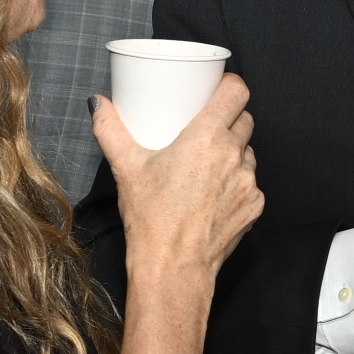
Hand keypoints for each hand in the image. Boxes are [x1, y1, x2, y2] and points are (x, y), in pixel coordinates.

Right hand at [95, 80, 264, 353]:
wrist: (173, 268)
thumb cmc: (151, 219)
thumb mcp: (126, 168)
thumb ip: (111, 130)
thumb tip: (98, 104)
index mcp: (207, 138)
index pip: (237, 92)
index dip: (230, 85)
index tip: (218, 87)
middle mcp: (234, 156)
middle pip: (245, 119)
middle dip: (229, 118)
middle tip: (206, 125)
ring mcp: (249, 182)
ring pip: (249, 152)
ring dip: (234, 151)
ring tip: (210, 161)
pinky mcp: (254, 206)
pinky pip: (250, 183)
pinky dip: (236, 182)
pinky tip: (215, 192)